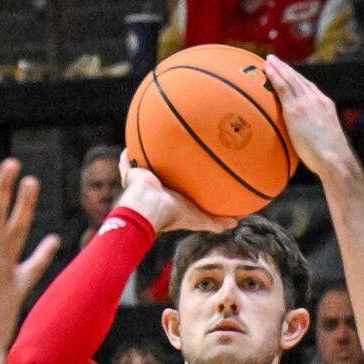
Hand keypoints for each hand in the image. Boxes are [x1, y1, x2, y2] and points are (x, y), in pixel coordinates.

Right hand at [118, 149, 234, 234]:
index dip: (181, 184)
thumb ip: (215, 221)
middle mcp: (154, 190)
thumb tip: (235, 222)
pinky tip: (130, 142)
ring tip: (155, 141)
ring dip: (147, 156)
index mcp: (168, 200)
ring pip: (145, 167)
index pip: (176, 190)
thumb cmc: (172, 214)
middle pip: (161, 176)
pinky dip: (127, 154)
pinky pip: (127, 160)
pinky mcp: (131, 173)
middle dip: (165, 168)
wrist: (150, 207)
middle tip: (174, 155)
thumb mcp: (198, 219)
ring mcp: (142, 181)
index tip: (189, 174)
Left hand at [263, 55, 353, 176]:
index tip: (289, 74)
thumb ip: (312, 137)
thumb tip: (304, 145)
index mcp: (325, 105)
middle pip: (299, 79)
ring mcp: (307, 102)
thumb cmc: (329, 158)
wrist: (334, 157)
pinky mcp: (297, 109)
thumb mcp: (323, 142)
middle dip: (287, 69)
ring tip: (269, 61)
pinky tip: (267, 70)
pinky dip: (275, 76)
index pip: (309, 88)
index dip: (298, 79)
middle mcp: (317, 99)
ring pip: (291, 79)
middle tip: (275, 60)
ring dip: (279, 68)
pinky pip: (284, 88)